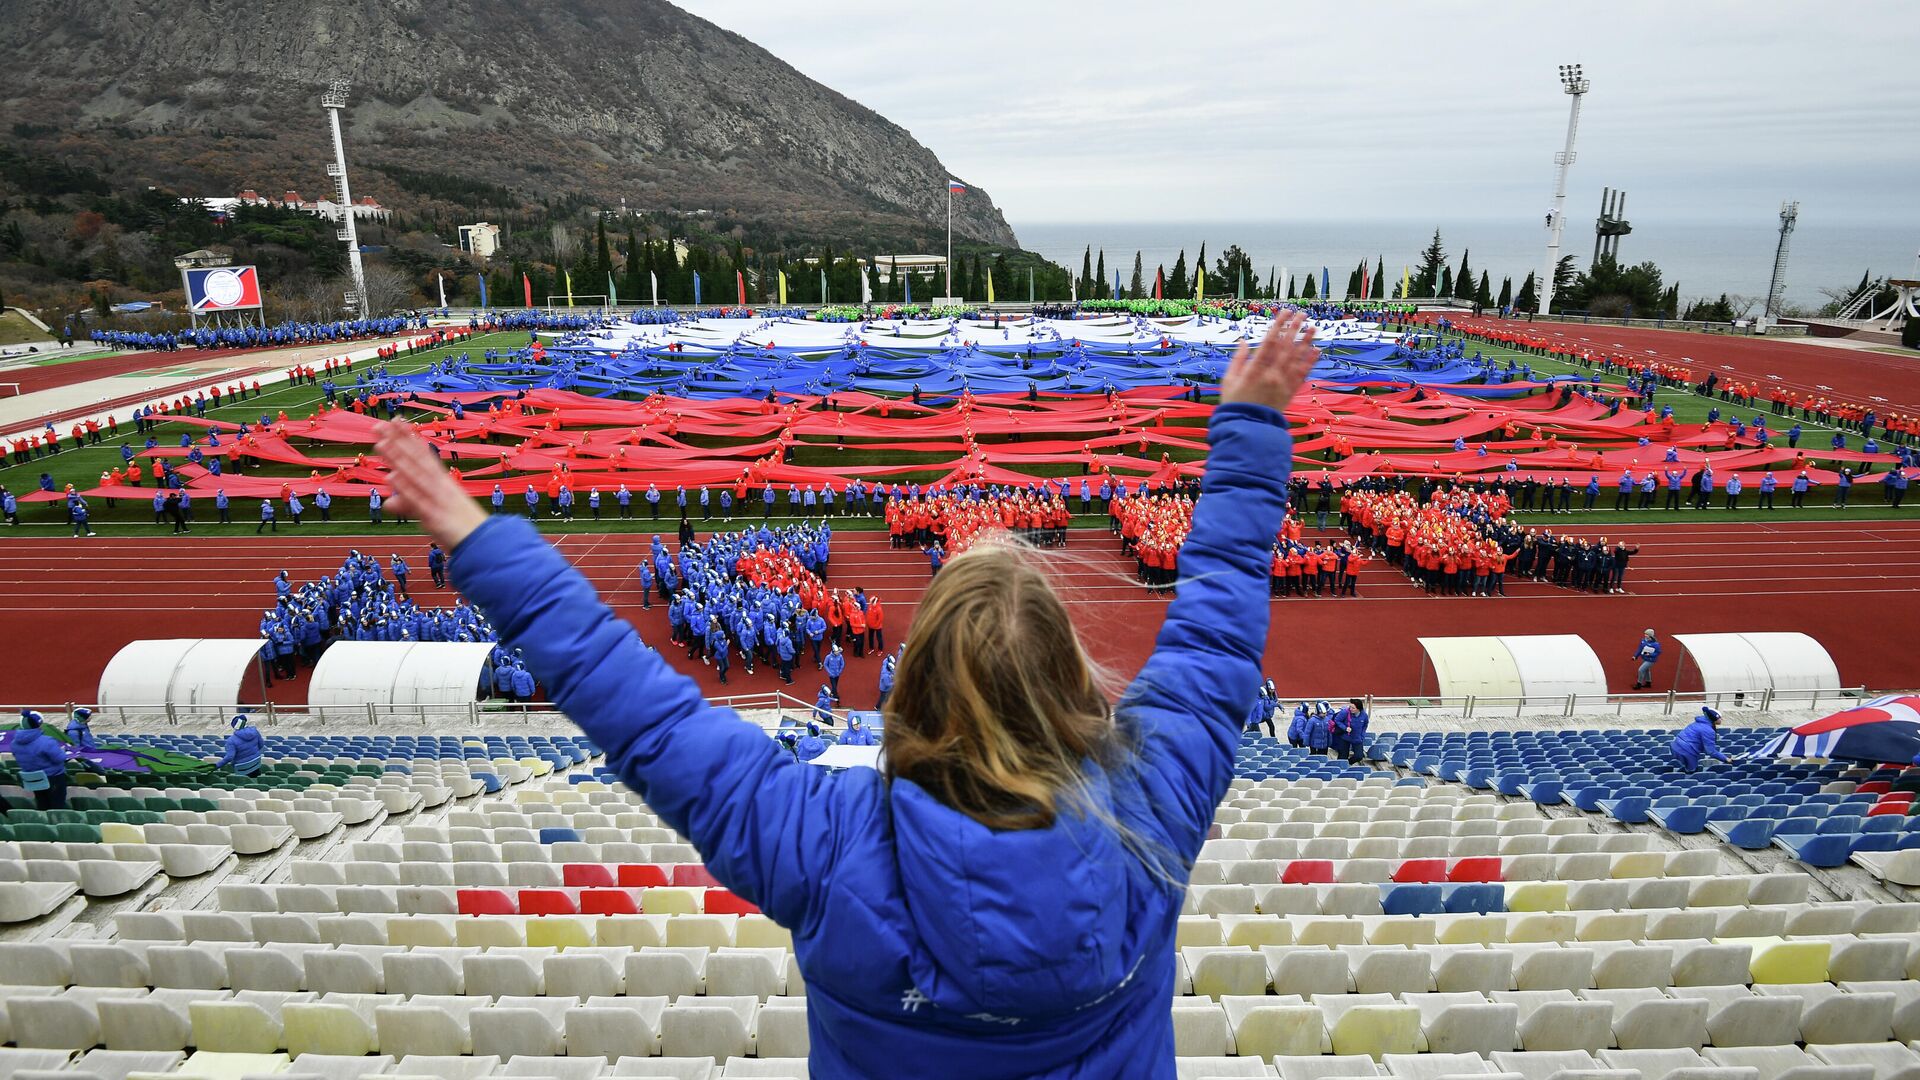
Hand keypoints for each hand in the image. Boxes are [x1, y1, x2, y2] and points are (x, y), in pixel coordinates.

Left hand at [374, 421, 486, 549]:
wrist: (484, 544)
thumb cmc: (461, 528)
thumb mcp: (434, 512)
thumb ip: (409, 504)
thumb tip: (388, 502)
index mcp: (443, 482)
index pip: (423, 455)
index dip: (409, 438)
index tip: (395, 421)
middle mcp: (441, 486)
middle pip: (417, 460)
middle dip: (397, 442)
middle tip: (379, 425)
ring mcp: (438, 499)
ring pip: (415, 475)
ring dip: (398, 459)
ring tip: (380, 443)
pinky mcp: (435, 516)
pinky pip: (418, 500)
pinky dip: (405, 488)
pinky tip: (392, 476)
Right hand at [1222, 311, 1318, 413]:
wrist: (1248, 427)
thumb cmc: (1235, 403)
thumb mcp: (1229, 380)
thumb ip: (1238, 360)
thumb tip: (1244, 342)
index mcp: (1255, 369)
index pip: (1269, 341)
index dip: (1279, 325)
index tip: (1285, 312)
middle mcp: (1272, 374)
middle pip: (1286, 347)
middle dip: (1295, 328)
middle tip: (1302, 314)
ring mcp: (1283, 383)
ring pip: (1297, 359)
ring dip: (1306, 342)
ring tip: (1313, 328)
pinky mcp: (1289, 392)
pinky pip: (1302, 374)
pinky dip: (1310, 362)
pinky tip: (1316, 351)